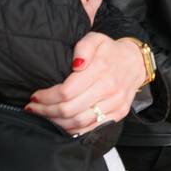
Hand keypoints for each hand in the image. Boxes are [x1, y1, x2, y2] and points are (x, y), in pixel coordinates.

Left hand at [26, 33, 147, 134]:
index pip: (66, 91)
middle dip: (46, 111)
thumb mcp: (96, 40)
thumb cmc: (110, 51)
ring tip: (44, 117)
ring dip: (57, 122)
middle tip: (34, 108)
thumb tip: (76, 64)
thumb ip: (83, 48)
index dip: (46, 97)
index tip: (35, 96)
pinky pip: (92, 128)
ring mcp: (115, 103)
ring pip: (79, 122)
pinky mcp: (118, 114)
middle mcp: (109, 88)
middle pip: (70, 109)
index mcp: (101, 69)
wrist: (136, 63)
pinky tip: (62, 124)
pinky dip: (73, 130)